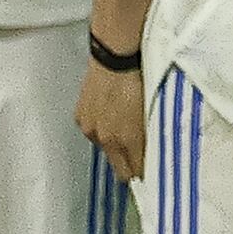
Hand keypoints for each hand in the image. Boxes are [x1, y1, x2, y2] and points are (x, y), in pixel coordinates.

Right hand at [77, 61, 146, 183]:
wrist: (115, 58)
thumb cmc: (138, 80)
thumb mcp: (151, 112)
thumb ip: (150, 138)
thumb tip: (152, 155)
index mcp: (128, 140)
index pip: (136, 172)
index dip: (144, 175)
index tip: (149, 174)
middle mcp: (107, 139)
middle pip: (119, 168)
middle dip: (128, 166)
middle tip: (138, 158)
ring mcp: (92, 129)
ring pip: (105, 149)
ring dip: (113, 144)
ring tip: (122, 125)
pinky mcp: (81, 118)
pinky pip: (93, 133)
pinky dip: (100, 128)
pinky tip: (108, 115)